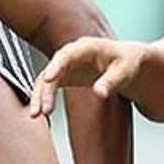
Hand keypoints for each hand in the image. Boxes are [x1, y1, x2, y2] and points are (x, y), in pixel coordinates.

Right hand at [30, 38, 151, 117]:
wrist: (125, 62)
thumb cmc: (126, 63)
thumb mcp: (124, 71)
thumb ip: (111, 81)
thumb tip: (99, 93)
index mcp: (86, 47)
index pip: (67, 55)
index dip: (56, 66)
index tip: (48, 79)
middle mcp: (70, 54)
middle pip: (51, 69)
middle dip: (44, 89)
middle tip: (44, 109)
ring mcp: (64, 64)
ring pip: (45, 80)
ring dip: (39, 97)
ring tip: (37, 115)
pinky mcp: (62, 75)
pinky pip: (47, 87)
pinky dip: (43, 99)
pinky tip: (40, 113)